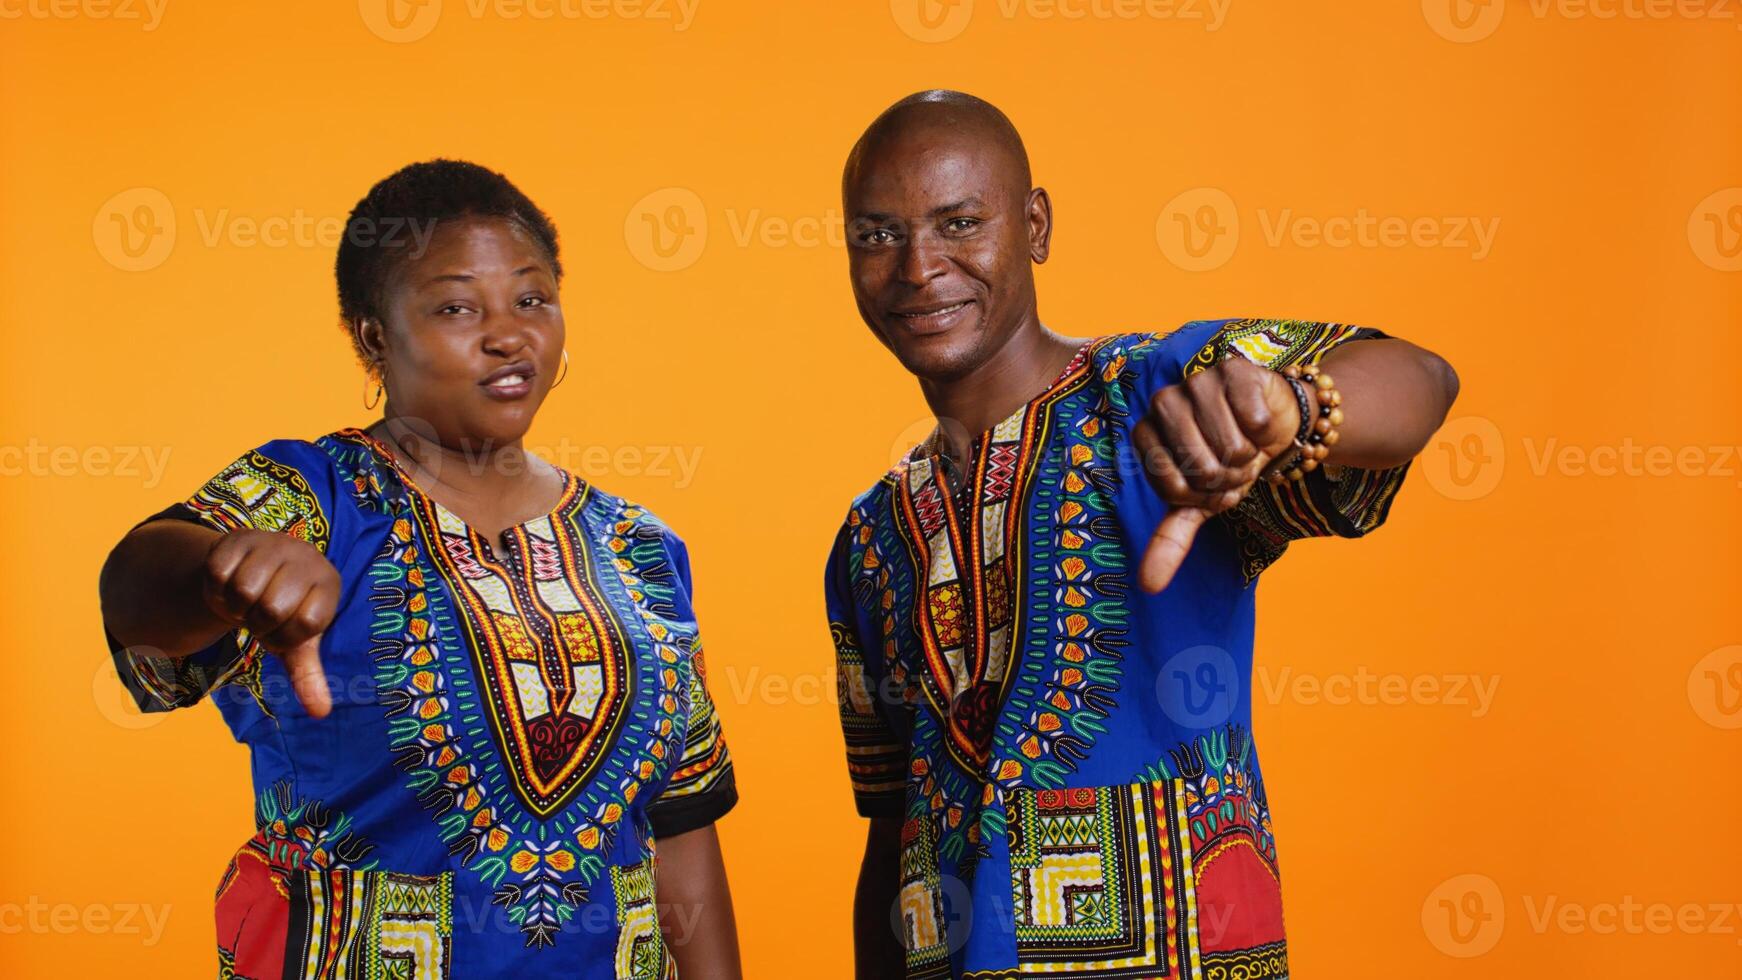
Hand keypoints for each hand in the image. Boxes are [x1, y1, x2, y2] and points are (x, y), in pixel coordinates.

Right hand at [201, 529, 339, 717]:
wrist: (252, 574)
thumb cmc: (281, 613)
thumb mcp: (295, 643)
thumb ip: (307, 676)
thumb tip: (320, 713)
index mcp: (328, 583)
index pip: (305, 624)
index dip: (283, 637)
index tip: (281, 629)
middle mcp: (307, 557)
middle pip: (272, 608)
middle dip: (258, 623)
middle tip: (259, 615)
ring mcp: (274, 542)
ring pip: (243, 590)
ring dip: (235, 607)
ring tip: (245, 600)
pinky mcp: (239, 536)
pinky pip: (218, 574)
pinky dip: (216, 589)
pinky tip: (228, 584)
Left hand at [1130, 357, 1301, 592]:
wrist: (1271, 425)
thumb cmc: (1227, 461)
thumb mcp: (1199, 504)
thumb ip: (1170, 541)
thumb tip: (1148, 587)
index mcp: (1144, 435)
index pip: (1173, 487)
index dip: (1203, 494)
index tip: (1209, 482)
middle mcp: (1162, 403)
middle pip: (1201, 468)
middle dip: (1228, 478)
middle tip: (1232, 462)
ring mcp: (1195, 381)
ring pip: (1231, 446)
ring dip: (1250, 456)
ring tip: (1246, 442)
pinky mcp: (1232, 370)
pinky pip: (1253, 419)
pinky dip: (1265, 430)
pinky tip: (1258, 419)